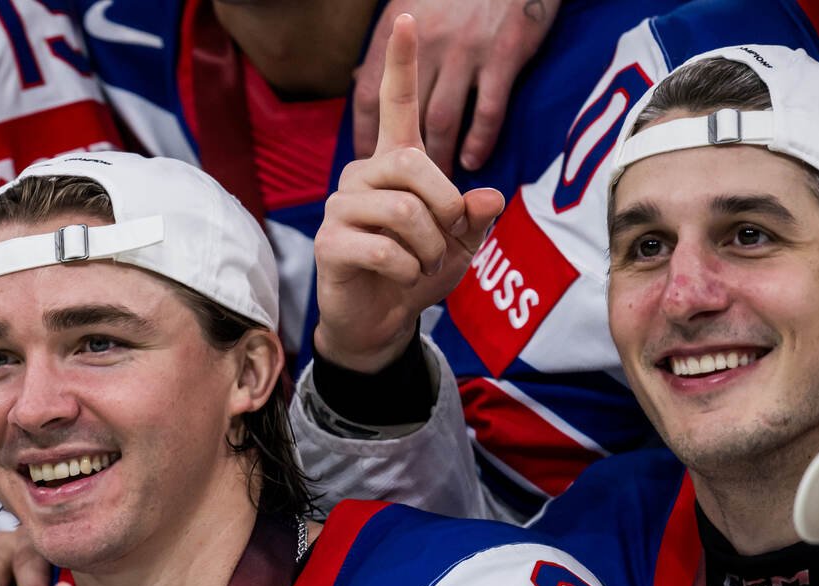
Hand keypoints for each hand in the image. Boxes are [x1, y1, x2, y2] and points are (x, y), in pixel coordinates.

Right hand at [315, 14, 505, 373]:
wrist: (379, 322)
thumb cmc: (416, 272)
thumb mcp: (459, 244)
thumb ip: (475, 217)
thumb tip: (488, 197)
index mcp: (394, 164)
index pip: (396, 104)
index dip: (402, 63)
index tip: (407, 18)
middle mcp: (362, 176)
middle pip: (413, 165)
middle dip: (444, 209)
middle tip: (445, 240)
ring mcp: (341, 208)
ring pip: (402, 211)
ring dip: (428, 247)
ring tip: (421, 264)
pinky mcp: (330, 243)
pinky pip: (384, 248)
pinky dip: (407, 269)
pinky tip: (400, 277)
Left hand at [353, 0, 562, 172]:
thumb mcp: (415, 5)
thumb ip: (391, 48)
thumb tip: (359, 78)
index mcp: (403, 32)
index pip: (371, 94)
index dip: (364, 133)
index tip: (366, 161)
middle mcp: (430, 44)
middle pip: (406, 116)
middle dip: (403, 162)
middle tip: (402, 190)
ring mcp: (466, 51)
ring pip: (442, 121)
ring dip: (440, 160)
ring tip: (438, 188)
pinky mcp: (504, 55)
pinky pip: (487, 111)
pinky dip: (479, 141)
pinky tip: (473, 162)